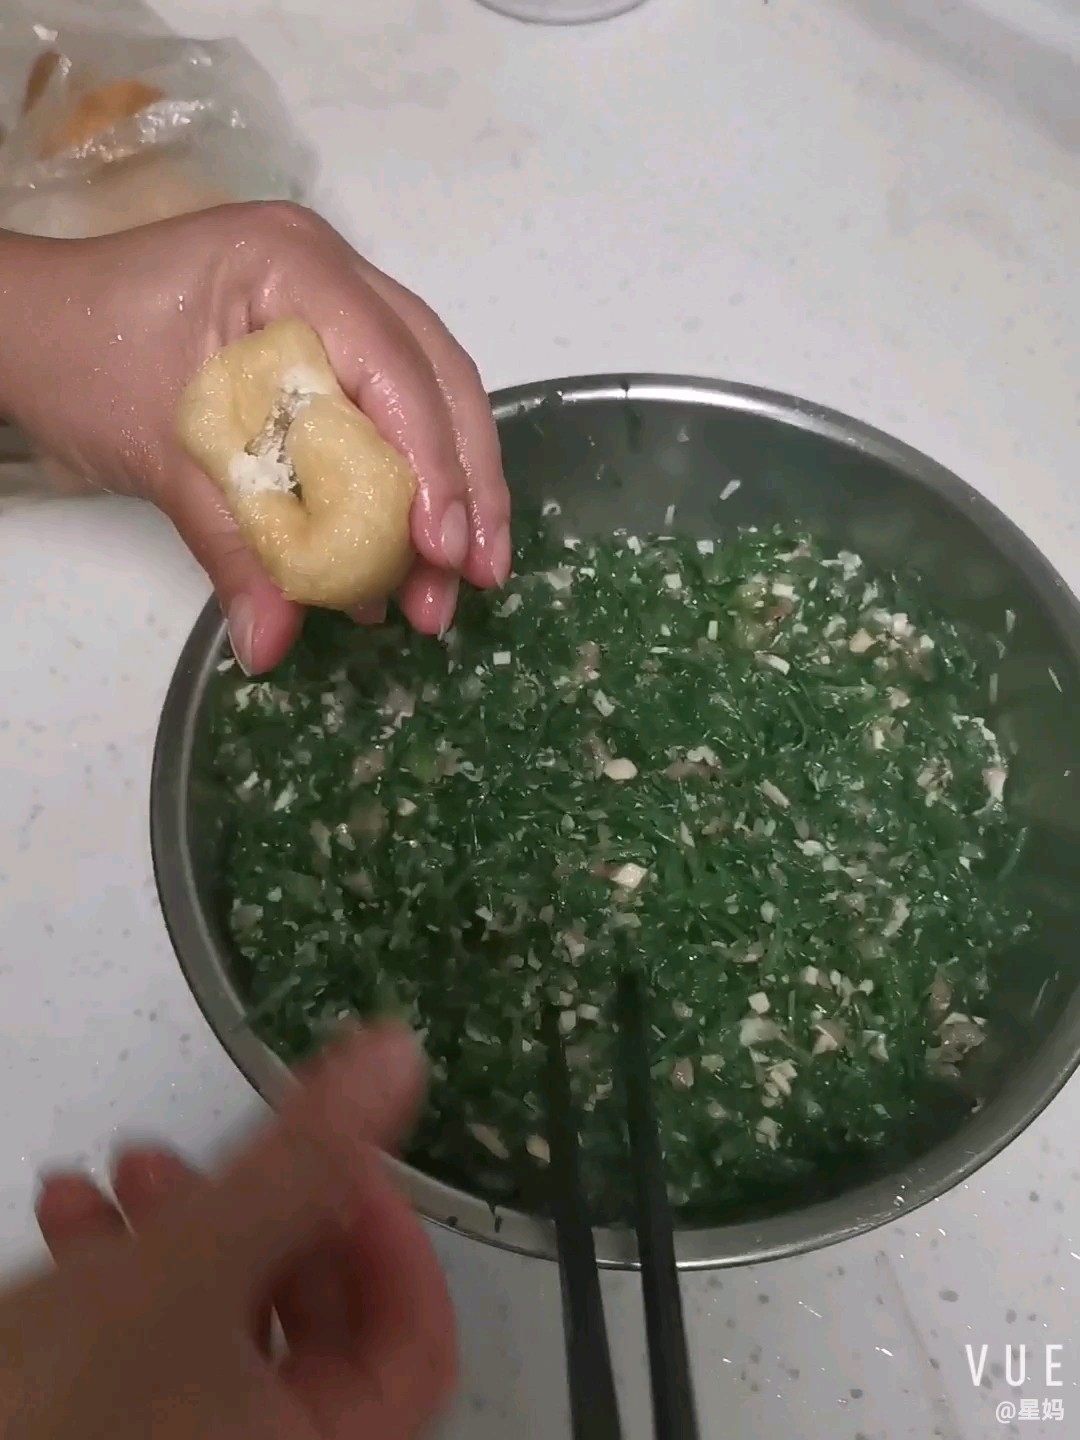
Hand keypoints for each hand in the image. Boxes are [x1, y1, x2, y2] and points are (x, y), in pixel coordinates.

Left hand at [0, 203, 509, 671]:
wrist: (33, 331)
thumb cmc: (81, 359)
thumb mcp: (159, 454)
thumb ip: (231, 546)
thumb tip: (272, 645)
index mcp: (291, 267)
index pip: (393, 365)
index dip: (431, 460)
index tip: (441, 549)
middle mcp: (334, 275)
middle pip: (438, 379)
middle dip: (465, 486)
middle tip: (473, 577)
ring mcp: (339, 309)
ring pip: (431, 399)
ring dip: (450, 495)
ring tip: (445, 587)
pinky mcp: (330, 351)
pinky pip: (390, 416)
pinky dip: (404, 489)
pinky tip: (403, 557)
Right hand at [3, 1026, 455, 1439]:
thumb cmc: (56, 1405)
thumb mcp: (192, 1265)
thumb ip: (302, 1161)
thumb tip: (397, 1055)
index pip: (416, 1344)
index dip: (389, 1237)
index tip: (337, 1154)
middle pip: (310, 1321)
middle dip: (261, 1211)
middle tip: (223, 1148)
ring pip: (218, 1319)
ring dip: (180, 1222)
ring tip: (121, 1164)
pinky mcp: (106, 1430)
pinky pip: (145, 1346)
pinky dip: (119, 1268)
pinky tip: (63, 1209)